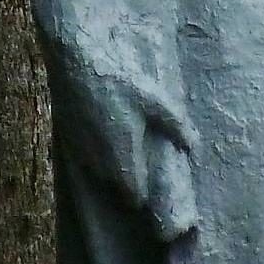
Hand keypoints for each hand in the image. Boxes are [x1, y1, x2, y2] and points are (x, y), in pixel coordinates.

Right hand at [69, 73, 198, 238]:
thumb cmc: (120, 84)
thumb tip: (194, 147)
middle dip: (130, 179)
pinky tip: (104, 131)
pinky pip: (87, 157)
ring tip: (124, 144)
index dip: (144, 195)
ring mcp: (82, 152)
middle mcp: (101, 163)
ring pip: (101, 171)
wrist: (78, 67)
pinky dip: (96, 152)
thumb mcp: (155, 102)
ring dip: (112, 164)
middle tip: (142, 159)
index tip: (153, 187)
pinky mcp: (70, 139)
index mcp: (124, 158)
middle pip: (118, 184)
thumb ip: (176, 126)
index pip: (134, 196)